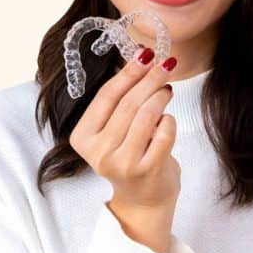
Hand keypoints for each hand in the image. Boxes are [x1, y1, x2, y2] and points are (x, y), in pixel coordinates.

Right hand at [69, 47, 180, 208]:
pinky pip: (164, 133)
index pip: (107, 96)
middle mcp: (99, 152)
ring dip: (161, 96)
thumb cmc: (130, 156)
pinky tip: (167, 120)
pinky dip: (169, 121)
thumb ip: (122, 99)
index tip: (146, 53)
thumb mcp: (115, 130)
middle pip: (128, 103)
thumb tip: (141, 55)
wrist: (143, 200)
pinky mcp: (146, 170)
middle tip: (166, 64)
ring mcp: (122, 163)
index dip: (128, 72)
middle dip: (150, 78)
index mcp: (83, 138)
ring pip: (147, 115)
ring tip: (167, 89)